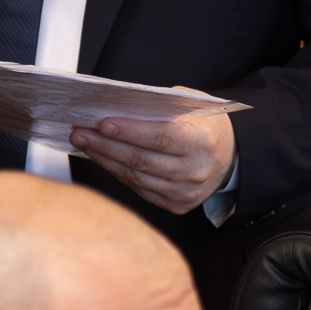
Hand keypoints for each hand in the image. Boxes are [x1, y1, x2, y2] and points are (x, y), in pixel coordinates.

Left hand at [69, 88, 234, 214]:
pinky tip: (103, 159)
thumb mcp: (190, 105)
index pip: (159, 137)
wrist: (231, 154)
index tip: (101, 123)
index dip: (128, 132)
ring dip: (105, 159)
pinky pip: (139, 189)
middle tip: (79, 132)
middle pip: (141, 160)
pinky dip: (117, 173)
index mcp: (201, 142)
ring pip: (135, 177)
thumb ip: (159, 107)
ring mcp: (186, 192)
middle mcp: (195, 171)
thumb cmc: (204, 124)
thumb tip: (117, 107)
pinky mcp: (177, 204)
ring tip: (84, 143)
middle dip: (105, 145)